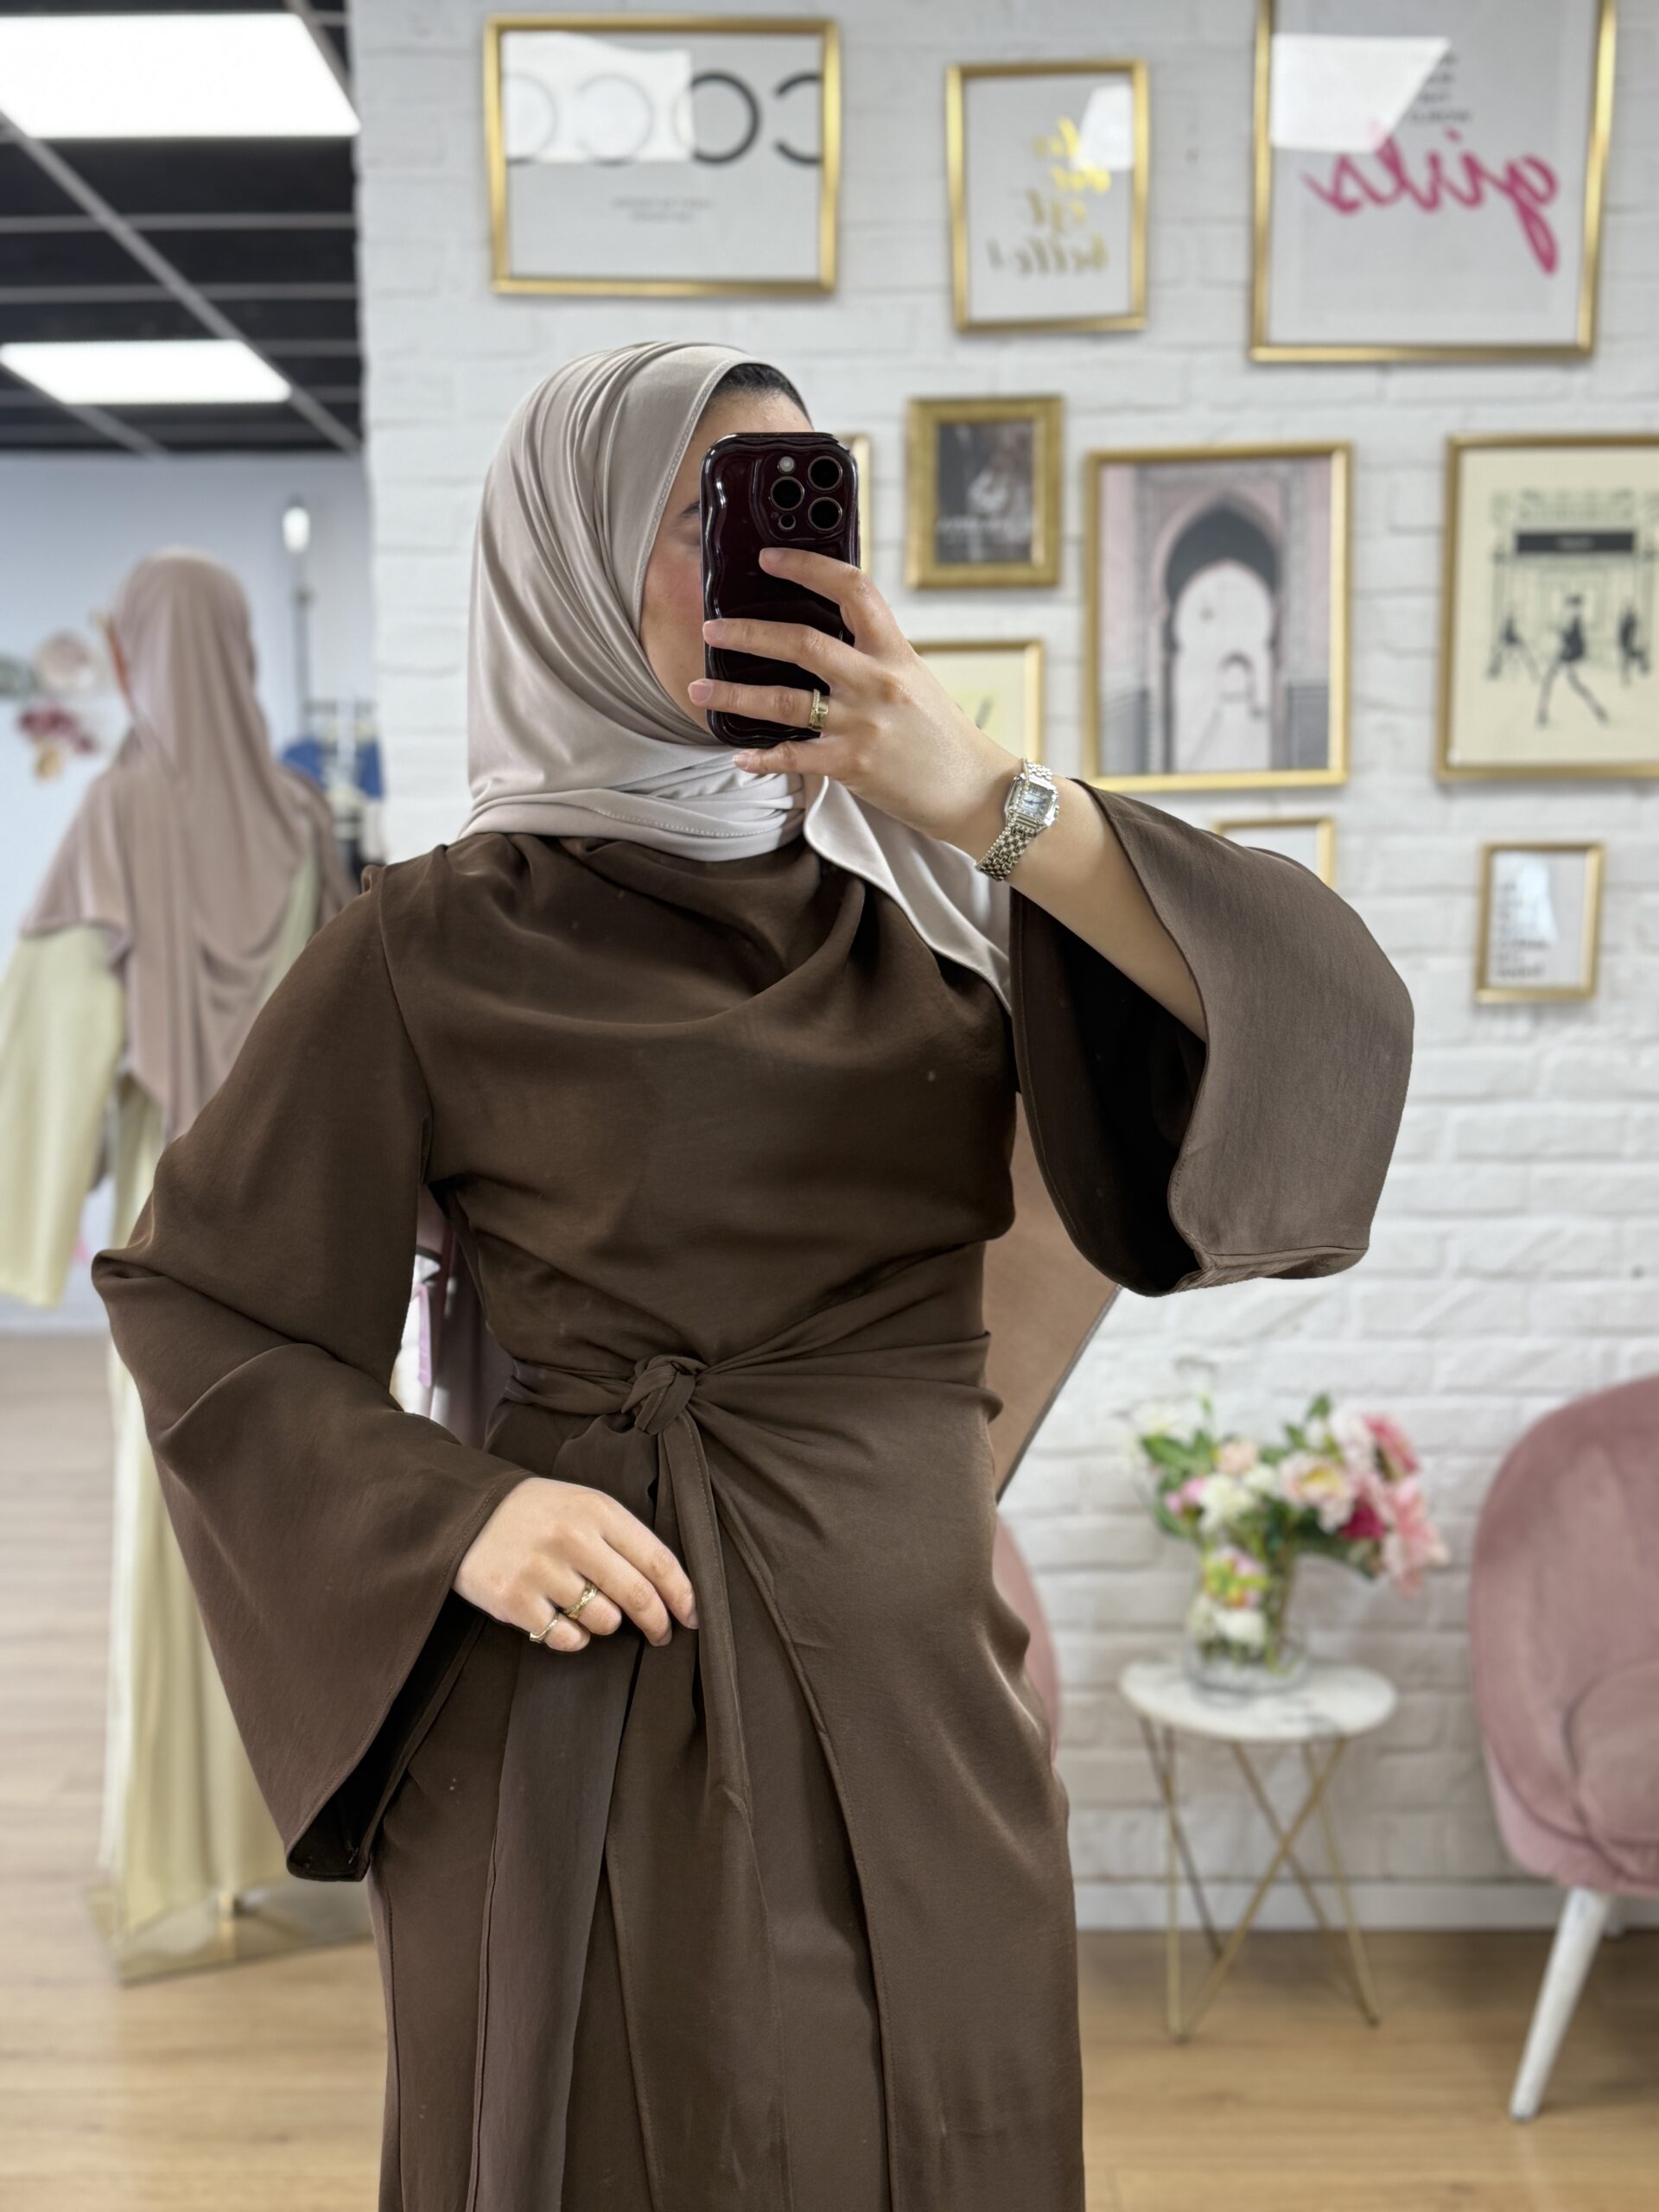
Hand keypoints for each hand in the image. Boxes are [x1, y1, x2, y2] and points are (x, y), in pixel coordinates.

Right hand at [453, 1476, 699, 1652]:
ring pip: (603, 1621)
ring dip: (605, 1624)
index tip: (693, 1616)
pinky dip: (572, 1638)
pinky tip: (560, 1619)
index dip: (682, 1594)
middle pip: (637, 1595)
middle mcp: (572, 1538)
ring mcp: (541, 1570)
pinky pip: (566, 1638)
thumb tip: (670, 1589)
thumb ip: (624, 1539)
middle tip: (662, 1635)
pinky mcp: (514, 1601)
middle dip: (658, 1623)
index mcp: (597, 1509)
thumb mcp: (583, 1506)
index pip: (657, 1559)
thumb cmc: (538, 1514)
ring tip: (587, 1607)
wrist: (464, 1512)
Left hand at [687, 544, 1016, 854]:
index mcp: (894, 652)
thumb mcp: (915, 680)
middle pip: (802, 642)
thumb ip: (874, 657)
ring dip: (734, 692)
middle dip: (748, 631)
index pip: (852, 589)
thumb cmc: (941, 735)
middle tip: (712, 628)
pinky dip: (761, 758)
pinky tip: (739, 758)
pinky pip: (793, 757)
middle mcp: (877, 682)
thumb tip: (824, 635)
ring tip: (698, 687)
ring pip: (783, 700)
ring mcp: (863, 724)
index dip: (807, 567)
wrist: (974, 791)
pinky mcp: (853, 765)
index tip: (771, 559)